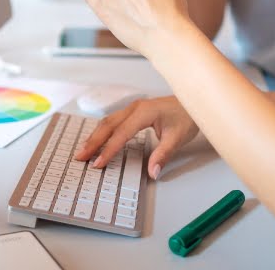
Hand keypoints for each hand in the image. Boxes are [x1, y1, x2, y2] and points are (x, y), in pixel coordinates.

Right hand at [74, 96, 198, 180]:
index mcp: (143, 112)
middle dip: (93, 142)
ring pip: (108, 121)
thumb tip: (153, 172)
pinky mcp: (134, 111)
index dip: (109, 150)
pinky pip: (114, 121)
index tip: (98, 163)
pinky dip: (103, 131)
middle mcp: (135, 108)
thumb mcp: (177, 138)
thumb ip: (163, 155)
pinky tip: (98, 140)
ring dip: (95, 136)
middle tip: (80, 157)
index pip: (121, 134)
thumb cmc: (186, 116)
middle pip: (108, 125)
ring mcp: (133, 108)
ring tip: (84, 151)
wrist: (193, 102)